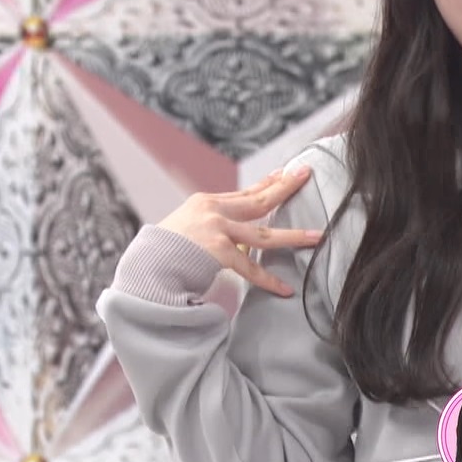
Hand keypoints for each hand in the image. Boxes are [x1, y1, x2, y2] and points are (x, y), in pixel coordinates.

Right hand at [156, 166, 323, 296]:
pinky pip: (249, 268)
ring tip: (317, 236)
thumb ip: (211, 222)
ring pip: (264, 234)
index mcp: (205, 203)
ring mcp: (216, 231)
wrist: (144, 268)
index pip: (244, 192)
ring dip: (294, 237)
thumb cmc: (163, 252)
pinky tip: (285, 289)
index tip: (286, 172)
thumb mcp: (187, 225)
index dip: (267, 182)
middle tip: (306, 174)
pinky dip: (268, 280)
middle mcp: (212, 211)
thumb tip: (235, 226)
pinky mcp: (216, 252)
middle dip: (285, 186)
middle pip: (258, 200)